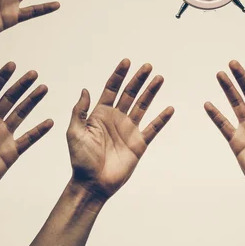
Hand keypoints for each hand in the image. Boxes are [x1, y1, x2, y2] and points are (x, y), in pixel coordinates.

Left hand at [0, 62, 53, 204]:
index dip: (1, 77)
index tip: (12, 65)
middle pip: (10, 98)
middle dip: (21, 85)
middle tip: (33, 73)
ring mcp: (3, 135)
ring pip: (21, 113)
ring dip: (32, 101)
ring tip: (43, 88)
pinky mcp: (11, 151)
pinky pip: (28, 138)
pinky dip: (39, 130)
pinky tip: (49, 121)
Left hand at [67, 59, 173, 201]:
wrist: (92, 183)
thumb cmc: (80, 159)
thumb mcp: (74, 133)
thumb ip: (80, 112)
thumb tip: (85, 90)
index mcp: (100, 114)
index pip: (111, 89)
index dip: (118, 75)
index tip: (126, 62)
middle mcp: (116, 118)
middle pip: (130, 93)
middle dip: (138, 79)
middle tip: (147, 66)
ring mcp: (129, 130)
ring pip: (142, 105)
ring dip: (151, 92)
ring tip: (159, 78)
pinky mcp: (139, 143)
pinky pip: (153, 128)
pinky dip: (161, 119)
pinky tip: (169, 108)